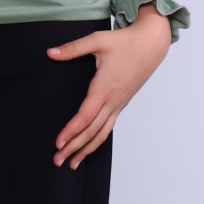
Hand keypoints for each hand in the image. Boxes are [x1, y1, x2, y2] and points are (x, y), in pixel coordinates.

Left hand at [47, 3, 172, 168]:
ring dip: (86, 149)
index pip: (85, 116)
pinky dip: (97, 139)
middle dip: (74, 148)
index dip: (71, 131)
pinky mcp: (122, 103)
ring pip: (102, 133)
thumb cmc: (125, 41)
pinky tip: (88, 146)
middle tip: (58, 160)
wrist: (152, 43)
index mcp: (105, 87)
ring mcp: (119, 104)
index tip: (58, 143)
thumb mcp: (97, 40)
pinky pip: (109, 127)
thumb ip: (72, 49)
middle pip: (92, 131)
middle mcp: (113, 100)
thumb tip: (50, 53)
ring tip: (73, 163)